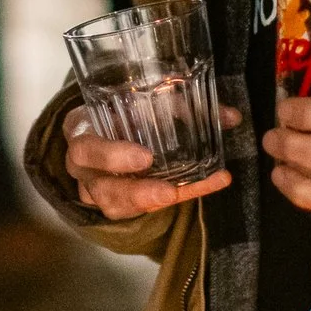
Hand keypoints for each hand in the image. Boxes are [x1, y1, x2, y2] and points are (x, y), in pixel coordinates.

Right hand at [63, 105, 231, 221]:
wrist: (103, 129)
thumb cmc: (118, 112)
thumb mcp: (139, 101)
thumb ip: (180, 106)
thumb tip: (231, 117)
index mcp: (80, 131)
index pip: (85, 147)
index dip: (111, 156)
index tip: (146, 158)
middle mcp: (84, 166)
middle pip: (101, 187)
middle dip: (136, 190)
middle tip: (169, 191)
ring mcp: (97, 189)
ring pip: (116, 205)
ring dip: (153, 201)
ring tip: (185, 194)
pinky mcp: (116, 203)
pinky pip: (140, 210)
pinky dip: (176, 198)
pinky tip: (205, 187)